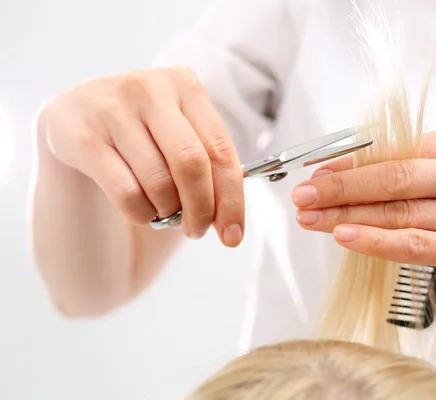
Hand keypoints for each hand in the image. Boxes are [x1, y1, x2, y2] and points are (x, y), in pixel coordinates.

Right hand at [40, 67, 243, 244]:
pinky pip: (125, 192)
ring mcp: (112, 109)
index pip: (220, 149)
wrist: (76, 115)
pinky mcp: (81, 135)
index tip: (233, 234)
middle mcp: (149, 89)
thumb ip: (209, 166)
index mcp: (185, 85)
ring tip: (165, 213)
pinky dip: (140, 213)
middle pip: (191, 163)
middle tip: (197, 231)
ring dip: (168, 211)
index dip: (232, 198)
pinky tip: (141, 210)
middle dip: (201, 208)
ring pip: (158, 182)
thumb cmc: (143, 131)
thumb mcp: (180, 134)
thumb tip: (230, 222)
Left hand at [292, 127, 435, 303]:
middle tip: (304, 193)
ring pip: (401, 211)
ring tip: (312, 217)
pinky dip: (377, 240)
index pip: (402, 148)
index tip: (320, 171)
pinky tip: (346, 236)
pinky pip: (418, 244)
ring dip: (348, 214)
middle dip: (341, 185)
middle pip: (396, 176)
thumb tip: (367, 168)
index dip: (355, 161)